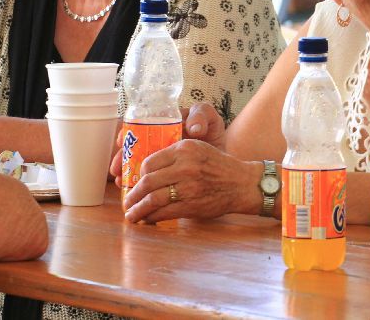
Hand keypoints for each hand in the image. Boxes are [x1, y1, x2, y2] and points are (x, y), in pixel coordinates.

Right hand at [108, 103, 226, 184]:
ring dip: (125, 173)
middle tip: (117, 168)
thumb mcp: (210, 121)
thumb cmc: (212, 136)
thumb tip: (193, 127)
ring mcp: (156, 155)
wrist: (220, 162)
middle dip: (122, 158)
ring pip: (134, 163)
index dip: (127, 133)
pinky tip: (129, 190)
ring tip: (120, 181)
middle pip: (132, 148)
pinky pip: (144, 178)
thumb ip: (201, 117)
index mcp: (163, 123)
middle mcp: (155, 139)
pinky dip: (135, 184)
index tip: (121, 141)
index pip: (138, 125)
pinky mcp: (160, 172)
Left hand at [121, 139, 260, 223]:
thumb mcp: (198, 150)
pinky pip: (164, 212)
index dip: (138, 175)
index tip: (134, 182)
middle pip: (147, 182)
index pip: (149, 162)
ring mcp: (188, 186)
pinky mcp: (191, 204)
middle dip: (133, 195)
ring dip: (138, 209)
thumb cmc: (218, 167)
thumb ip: (175, 156)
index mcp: (185, 148)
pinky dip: (151, 218)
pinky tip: (147, 220)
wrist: (242, 183)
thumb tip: (146, 172)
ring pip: (152, 199)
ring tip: (131, 215)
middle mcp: (185, 165)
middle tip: (127, 202)